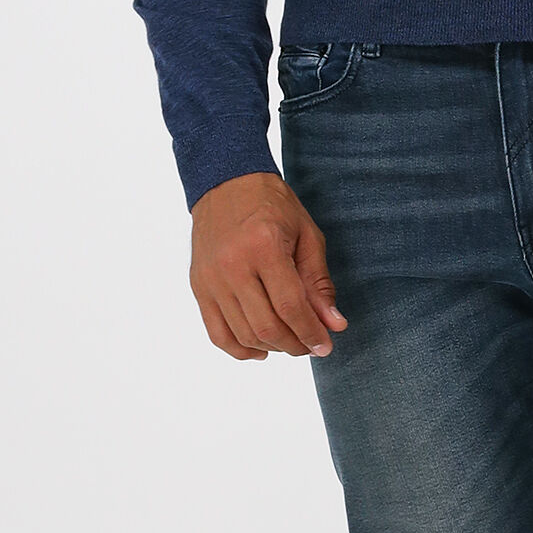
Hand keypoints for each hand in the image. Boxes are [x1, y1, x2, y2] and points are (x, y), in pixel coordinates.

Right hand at [189, 173, 346, 361]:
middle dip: (294, 344)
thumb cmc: (272, 205)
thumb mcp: (307, 235)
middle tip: (310, 344)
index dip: (310, 333)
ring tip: (290, 341)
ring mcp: (211, 279)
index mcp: (263, 247)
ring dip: (272, 347)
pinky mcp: (198, 286)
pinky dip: (240, 349)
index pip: (290, 306)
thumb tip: (334, 324)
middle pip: (265, 326)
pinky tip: (261, 349)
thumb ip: (319, 283)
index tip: (325, 345)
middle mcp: (232, 266)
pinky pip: (217, 333)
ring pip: (243, 335)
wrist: (226, 183)